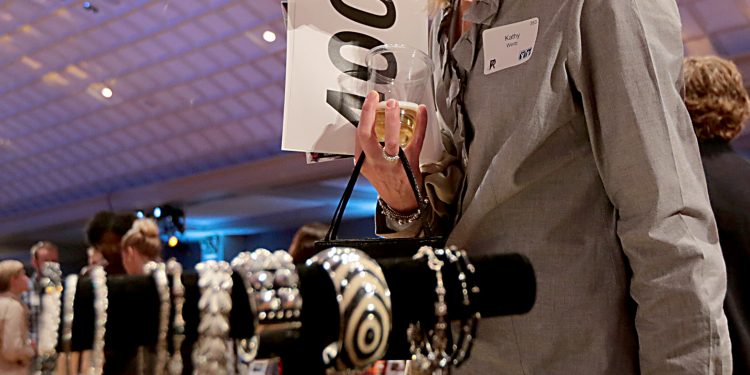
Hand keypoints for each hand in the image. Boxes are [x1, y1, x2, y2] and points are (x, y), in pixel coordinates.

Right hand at [355, 91, 428, 212]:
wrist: (400, 202)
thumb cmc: (386, 182)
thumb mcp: (369, 166)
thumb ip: (367, 148)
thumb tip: (370, 124)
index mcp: (364, 161)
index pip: (359, 135)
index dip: (364, 116)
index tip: (369, 101)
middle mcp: (376, 162)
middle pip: (367, 136)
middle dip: (370, 114)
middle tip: (375, 98)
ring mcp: (393, 163)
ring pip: (391, 141)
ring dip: (392, 121)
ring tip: (394, 105)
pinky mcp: (410, 162)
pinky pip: (416, 140)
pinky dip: (420, 124)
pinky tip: (422, 113)